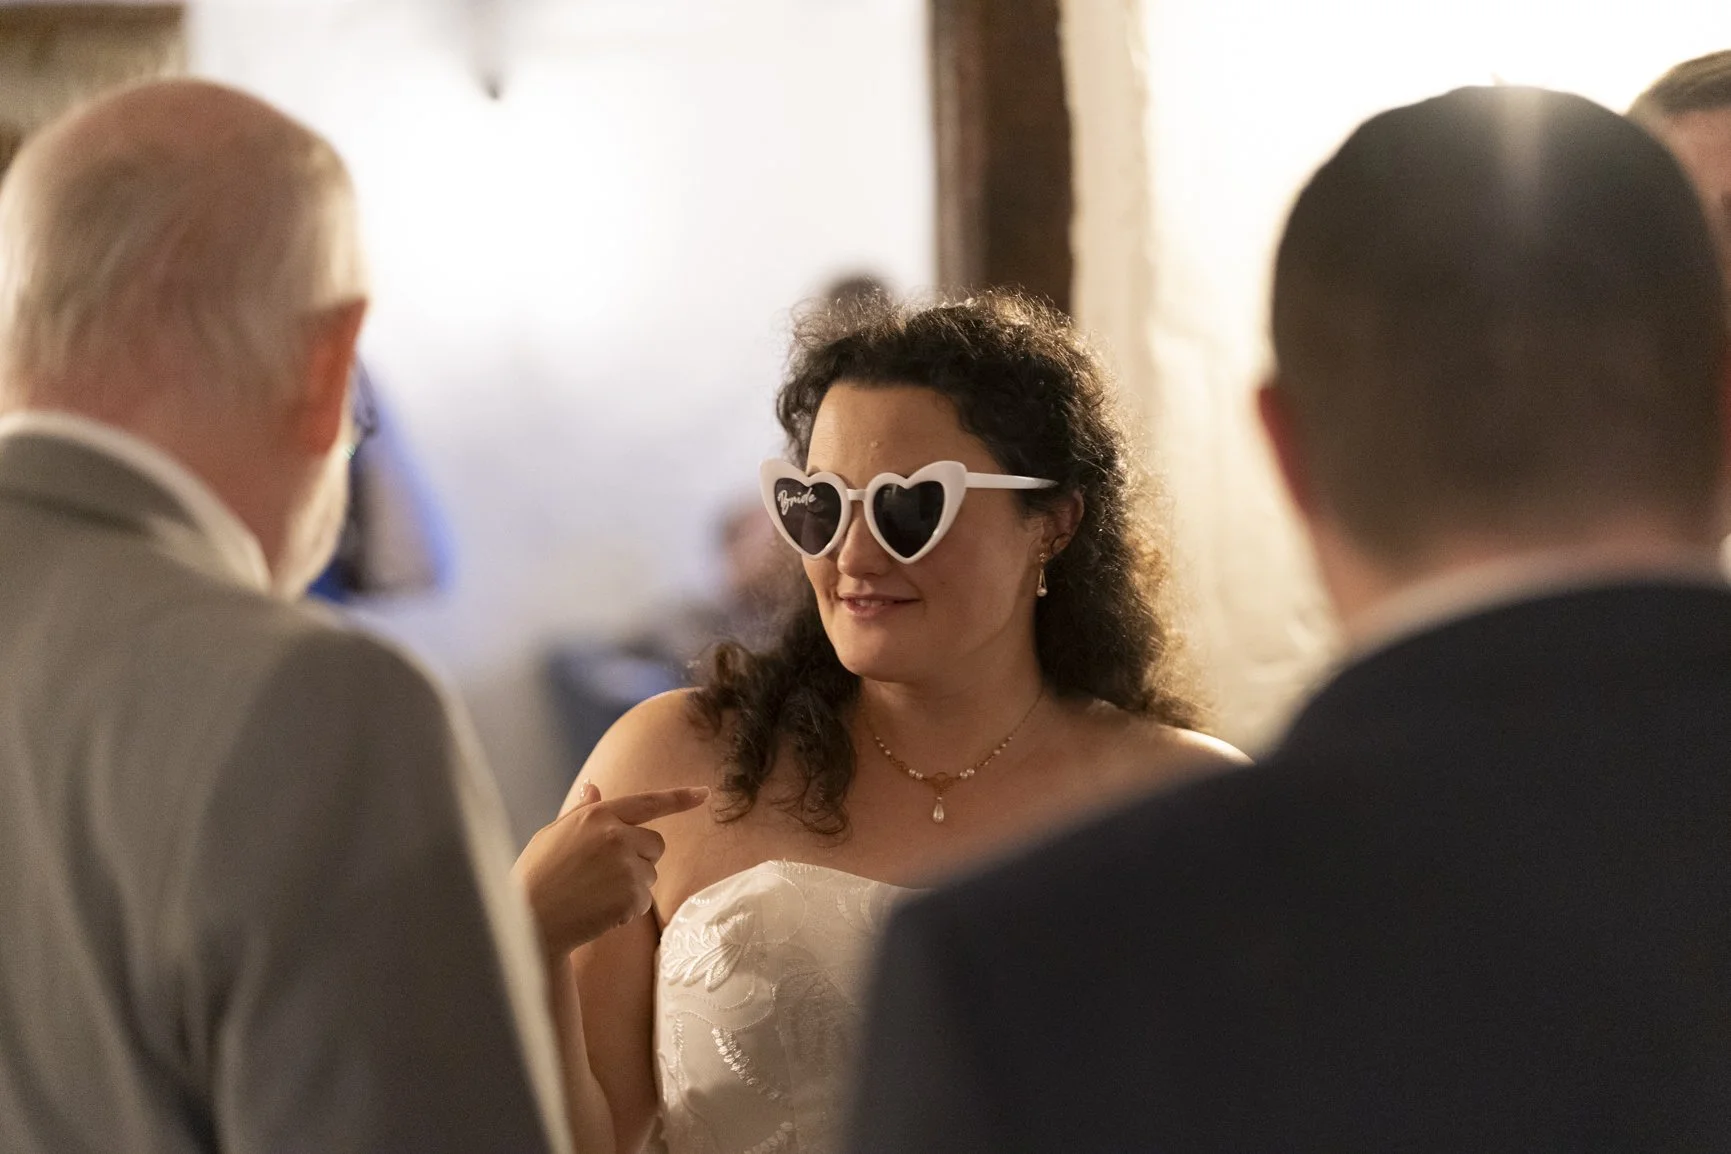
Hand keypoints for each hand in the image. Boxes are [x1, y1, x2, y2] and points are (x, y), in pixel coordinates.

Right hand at [514, 783, 708, 958]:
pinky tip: (599, 911)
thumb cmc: (536, 876)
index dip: (679, 798)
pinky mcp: (632, 893)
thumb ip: (581, 812)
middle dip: (640, 858)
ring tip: (594, 895)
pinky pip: (645, 900)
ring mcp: (625, 864)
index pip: (647, 802)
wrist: (529, 921)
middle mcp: (615, 835)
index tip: (704, 794)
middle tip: (604, 876)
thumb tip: (596, 787)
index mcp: (597, 816)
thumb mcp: (553, 835)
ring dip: (632, 886)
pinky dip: (628, 909)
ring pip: (650, 874)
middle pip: (656, 843)